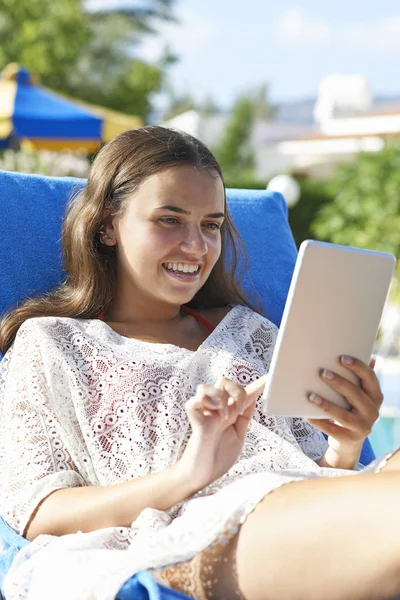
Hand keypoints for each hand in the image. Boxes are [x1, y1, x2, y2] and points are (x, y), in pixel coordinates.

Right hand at [177, 375, 267, 491]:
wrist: (201, 477)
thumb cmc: (217, 457)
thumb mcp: (238, 436)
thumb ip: (244, 418)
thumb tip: (253, 399)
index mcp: (228, 412)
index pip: (244, 393)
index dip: (258, 384)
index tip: (271, 377)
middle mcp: (216, 410)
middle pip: (223, 381)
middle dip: (236, 390)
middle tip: (238, 410)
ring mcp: (205, 415)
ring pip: (206, 387)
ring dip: (220, 398)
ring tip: (225, 417)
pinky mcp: (196, 423)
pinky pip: (192, 402)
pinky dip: (205, 404)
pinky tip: (215, 417)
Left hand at [307, 356, 382, 468]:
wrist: (349, 441)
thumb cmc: (351, 409)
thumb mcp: (359, 395)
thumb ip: (361, 378)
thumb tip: (371, 357)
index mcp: (376, 396)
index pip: (370, 378)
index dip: (357, 367)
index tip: (342, 358)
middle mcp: (372, 412)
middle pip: (355, 394)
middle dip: (338, 382)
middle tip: (322, 373)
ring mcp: (362, 427)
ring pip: (343, 415)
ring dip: (326, 404)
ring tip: (311, 396)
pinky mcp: (349, 439)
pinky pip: (331, 430)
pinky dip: (318, 422)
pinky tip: (306, 415)